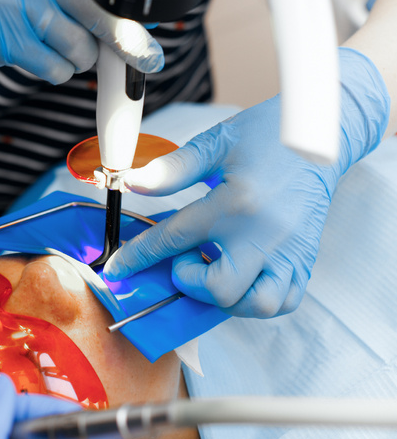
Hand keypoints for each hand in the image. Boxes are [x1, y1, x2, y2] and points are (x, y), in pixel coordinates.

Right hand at [0, 0, 162, 83]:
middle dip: (125, 40)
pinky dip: (57, 70)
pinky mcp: (6, 36)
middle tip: (144, 58)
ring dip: (81, 58)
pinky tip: (42, 57)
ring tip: (63, 47)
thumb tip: (139, 23)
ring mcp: (18, 0)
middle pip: (101, 9)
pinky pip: (55, 67)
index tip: (143, 25)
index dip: (127, 4)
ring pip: (80, 46)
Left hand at [104, 48, 389, 316]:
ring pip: (257, 304)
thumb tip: (131, 184)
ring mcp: (290, 251)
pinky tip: (242, 275)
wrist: (320, 133)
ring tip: (215, 267)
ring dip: (226, 297)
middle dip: (191, 282)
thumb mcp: (215, 143)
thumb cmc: (266, 134)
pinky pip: (284, 301)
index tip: (118, 269)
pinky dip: (257, 299)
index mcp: (236, 202)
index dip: (140, 257)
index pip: (176, 239)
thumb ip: (171, 170)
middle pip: (221, 289)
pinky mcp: (306, 259)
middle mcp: (265, 234)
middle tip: (186, 258)